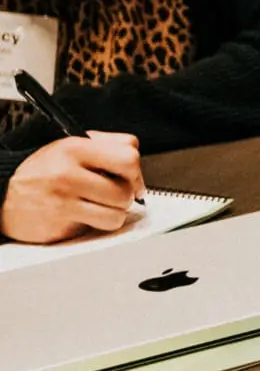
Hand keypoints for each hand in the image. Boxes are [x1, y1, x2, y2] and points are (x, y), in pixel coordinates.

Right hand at [1, 133, 142, 242]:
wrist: (3, 194)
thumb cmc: (44, 170)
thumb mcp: (71, 145)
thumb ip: (107, 144)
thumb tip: (136, 157)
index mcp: (74, 148)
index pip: (128, 158)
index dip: (136, 171)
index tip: (132, 178)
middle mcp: (67, 174)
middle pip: (125, 190)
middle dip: (127, 194)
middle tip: (116, 194)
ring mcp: (62, 202)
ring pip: (117, 213)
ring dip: (115, 212)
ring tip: (102, 205)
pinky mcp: (59, 225)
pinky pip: (100, 227)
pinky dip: (101, 223)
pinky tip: (88, 215)